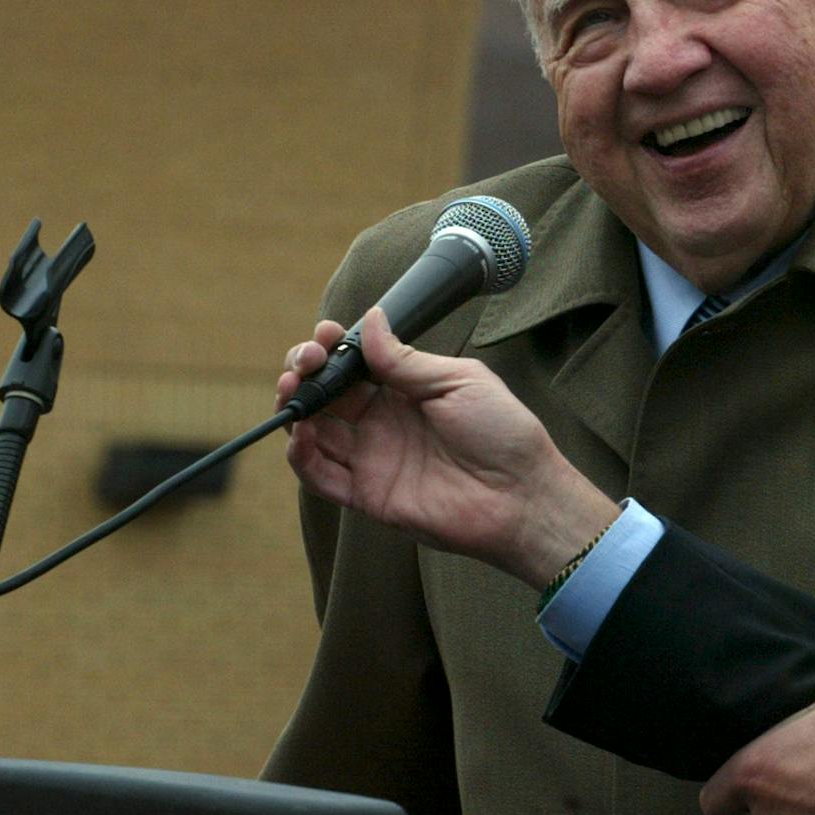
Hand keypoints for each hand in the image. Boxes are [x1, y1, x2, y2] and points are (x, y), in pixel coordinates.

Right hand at [277, 307, 616, 582]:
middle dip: (306, 372)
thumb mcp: (457, 381)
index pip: (354, 365)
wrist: (522, 494)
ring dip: (294, 409)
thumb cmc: (503, 433)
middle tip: (305, 360)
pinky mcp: (369, 495)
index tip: (326, 333)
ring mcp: (374, 458)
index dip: (333, 348)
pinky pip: (322, 477)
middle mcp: (383, 423)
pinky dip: (302, 457)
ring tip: (292, 389)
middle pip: (326, 395)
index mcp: (406, 391)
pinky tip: (301, 433)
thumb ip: (406, 360)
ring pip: (315, 432)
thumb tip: (371, 319)